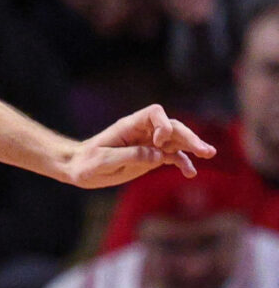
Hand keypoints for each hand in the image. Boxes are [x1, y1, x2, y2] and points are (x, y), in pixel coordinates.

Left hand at [56, 104, 215, 188]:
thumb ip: (130, 155)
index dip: (163, 124)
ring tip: (208, 154)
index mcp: (129, 126)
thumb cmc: (85, 163)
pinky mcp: (151, 157)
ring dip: (193, 146)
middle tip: (204, 151)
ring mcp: (149, 144)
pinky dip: (183, 162)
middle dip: (189, 136)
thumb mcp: (103, 160)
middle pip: (172, 127)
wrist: (78, 169)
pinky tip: (190, 173)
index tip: (159, 143)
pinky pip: (172, 157)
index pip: (154, 113)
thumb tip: (159, 155)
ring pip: (177, 140)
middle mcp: (142, 132)